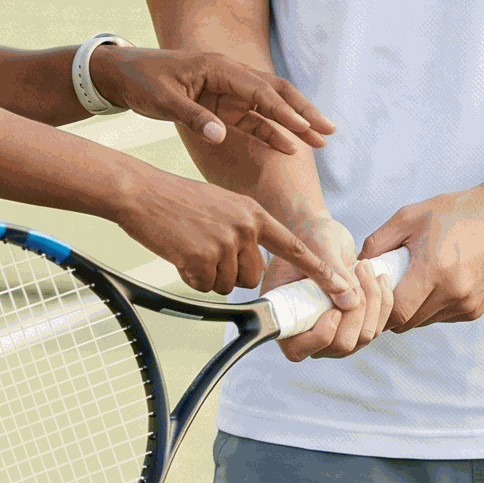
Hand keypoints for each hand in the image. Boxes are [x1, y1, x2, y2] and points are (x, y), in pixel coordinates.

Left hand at [89, 44, 334, 154]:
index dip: (283, 111)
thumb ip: (193, 117)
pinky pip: (252, 119)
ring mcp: (228, 91)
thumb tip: (221, 136)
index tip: (304, 130)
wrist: (121, 74)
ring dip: (293, 122)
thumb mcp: (163, 100)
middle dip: (303, 112)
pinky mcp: (222, 105)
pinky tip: (289, 147)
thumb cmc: (141, 81)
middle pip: (276, 92)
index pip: (259, 90)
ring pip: (269, 105)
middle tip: (328, 132)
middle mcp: (230, 75)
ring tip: (319, 141)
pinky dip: (271, 131)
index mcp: (218, 68)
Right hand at [115, 167, 364, 305]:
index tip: (343, 290)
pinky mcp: (201, 257)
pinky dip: (191, 277)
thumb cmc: (176, 199)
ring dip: (208, 276)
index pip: (294, 247)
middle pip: (252, 276)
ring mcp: (223, 242)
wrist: (141, 192)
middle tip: (205, 251)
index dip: (320, 271)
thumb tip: (251, 262)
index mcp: (253, 212)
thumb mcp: (221, 203)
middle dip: (231, 274)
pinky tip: (179, 254)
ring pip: (227, 284)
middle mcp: (244, 227)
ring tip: (190, 247)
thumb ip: (243, 228)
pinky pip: (204, 286)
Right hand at [260, 216, 397, 361]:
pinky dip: (383, 302)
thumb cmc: (310, 237)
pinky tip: (379, 278)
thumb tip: (350, 301)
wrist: (321, 235)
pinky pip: (376, 327)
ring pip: (363, 337)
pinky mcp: (353, 326)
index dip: (320, 335)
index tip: (334, 308)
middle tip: (358, 272)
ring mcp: (332, 333)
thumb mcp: (316, 246)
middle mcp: (306, 332)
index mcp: (283, 316)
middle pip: (341, 345)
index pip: (298, 350)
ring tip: (366, 268)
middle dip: (357, 311)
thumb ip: (327, 271)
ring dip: (373, 302)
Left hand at [361, 182, 483, 329]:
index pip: (397, 312)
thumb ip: (379, 241)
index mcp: (434, 270)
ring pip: (427, 321)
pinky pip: (446, 317)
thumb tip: (357, 265)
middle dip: (394, 310)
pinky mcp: (479, 309)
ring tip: (413, 283)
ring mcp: (469, 304)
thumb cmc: (457, 211)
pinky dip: (436, 307)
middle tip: (387, 290)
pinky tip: (438, 283)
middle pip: (409, 322)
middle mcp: (454, 293)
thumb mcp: (412, 216)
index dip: (380, 309)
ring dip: (415, 310)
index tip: (372, 296)